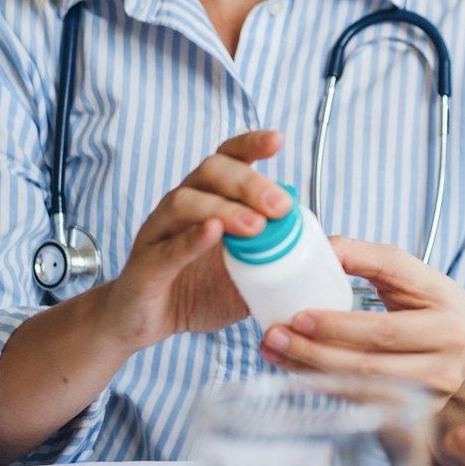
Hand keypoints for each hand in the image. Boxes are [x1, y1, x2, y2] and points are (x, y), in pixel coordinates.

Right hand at [94, 130, 287, 350]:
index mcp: (207, 198)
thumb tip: (321, 247)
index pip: (227, 158)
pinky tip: (213, 234)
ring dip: (224, 208)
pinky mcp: (144, 266)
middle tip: (279, 205)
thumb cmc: (195, 289)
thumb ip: (273, 253)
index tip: (277, 141)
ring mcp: (158, 232)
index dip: (250, 145)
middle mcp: (180, 206)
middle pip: (210, 173)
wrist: (143, 323)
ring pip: (185, 202)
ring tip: (255, 226)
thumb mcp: (244, 270)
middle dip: (248, 183)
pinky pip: (166, 247)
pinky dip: (191, 239)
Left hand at [258, 239, 464, 430]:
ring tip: (275, 350)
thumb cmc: (436, 305)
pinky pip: (358, 402)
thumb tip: (325, 247)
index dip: (340, 326)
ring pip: (358, 389)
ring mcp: (428, 397)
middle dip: (314, 352)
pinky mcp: (411, 417)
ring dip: (310, 371)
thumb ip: (373, 258)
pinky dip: (322, 385)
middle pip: (368, 365)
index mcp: (448, 325)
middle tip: (275, 335)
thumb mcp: (416, 275)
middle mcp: (443, 367)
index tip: (300, 315)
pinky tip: (296, 368)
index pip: (386, 330)